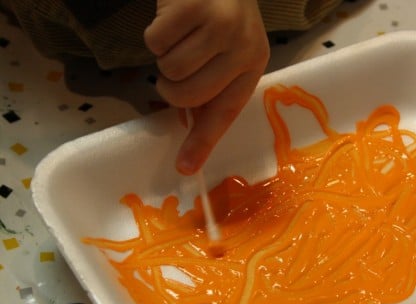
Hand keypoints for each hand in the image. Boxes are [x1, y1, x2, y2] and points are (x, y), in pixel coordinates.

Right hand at [144, 0, 269, 173]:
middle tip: (174, 66)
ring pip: (170, 70)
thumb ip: (209, 87)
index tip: (185, 167)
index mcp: (253, 62)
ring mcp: (222, 25)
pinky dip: (154, 34)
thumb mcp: (224, 51)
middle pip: (189, 95)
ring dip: (163, 57)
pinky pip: (154, 43)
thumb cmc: (216, 14)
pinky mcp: (194, 6)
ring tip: (178, 36)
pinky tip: (170, 18)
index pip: (226, 111)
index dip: (203, 141)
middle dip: (170, 86)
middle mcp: (244, 46)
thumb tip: (186, 125)